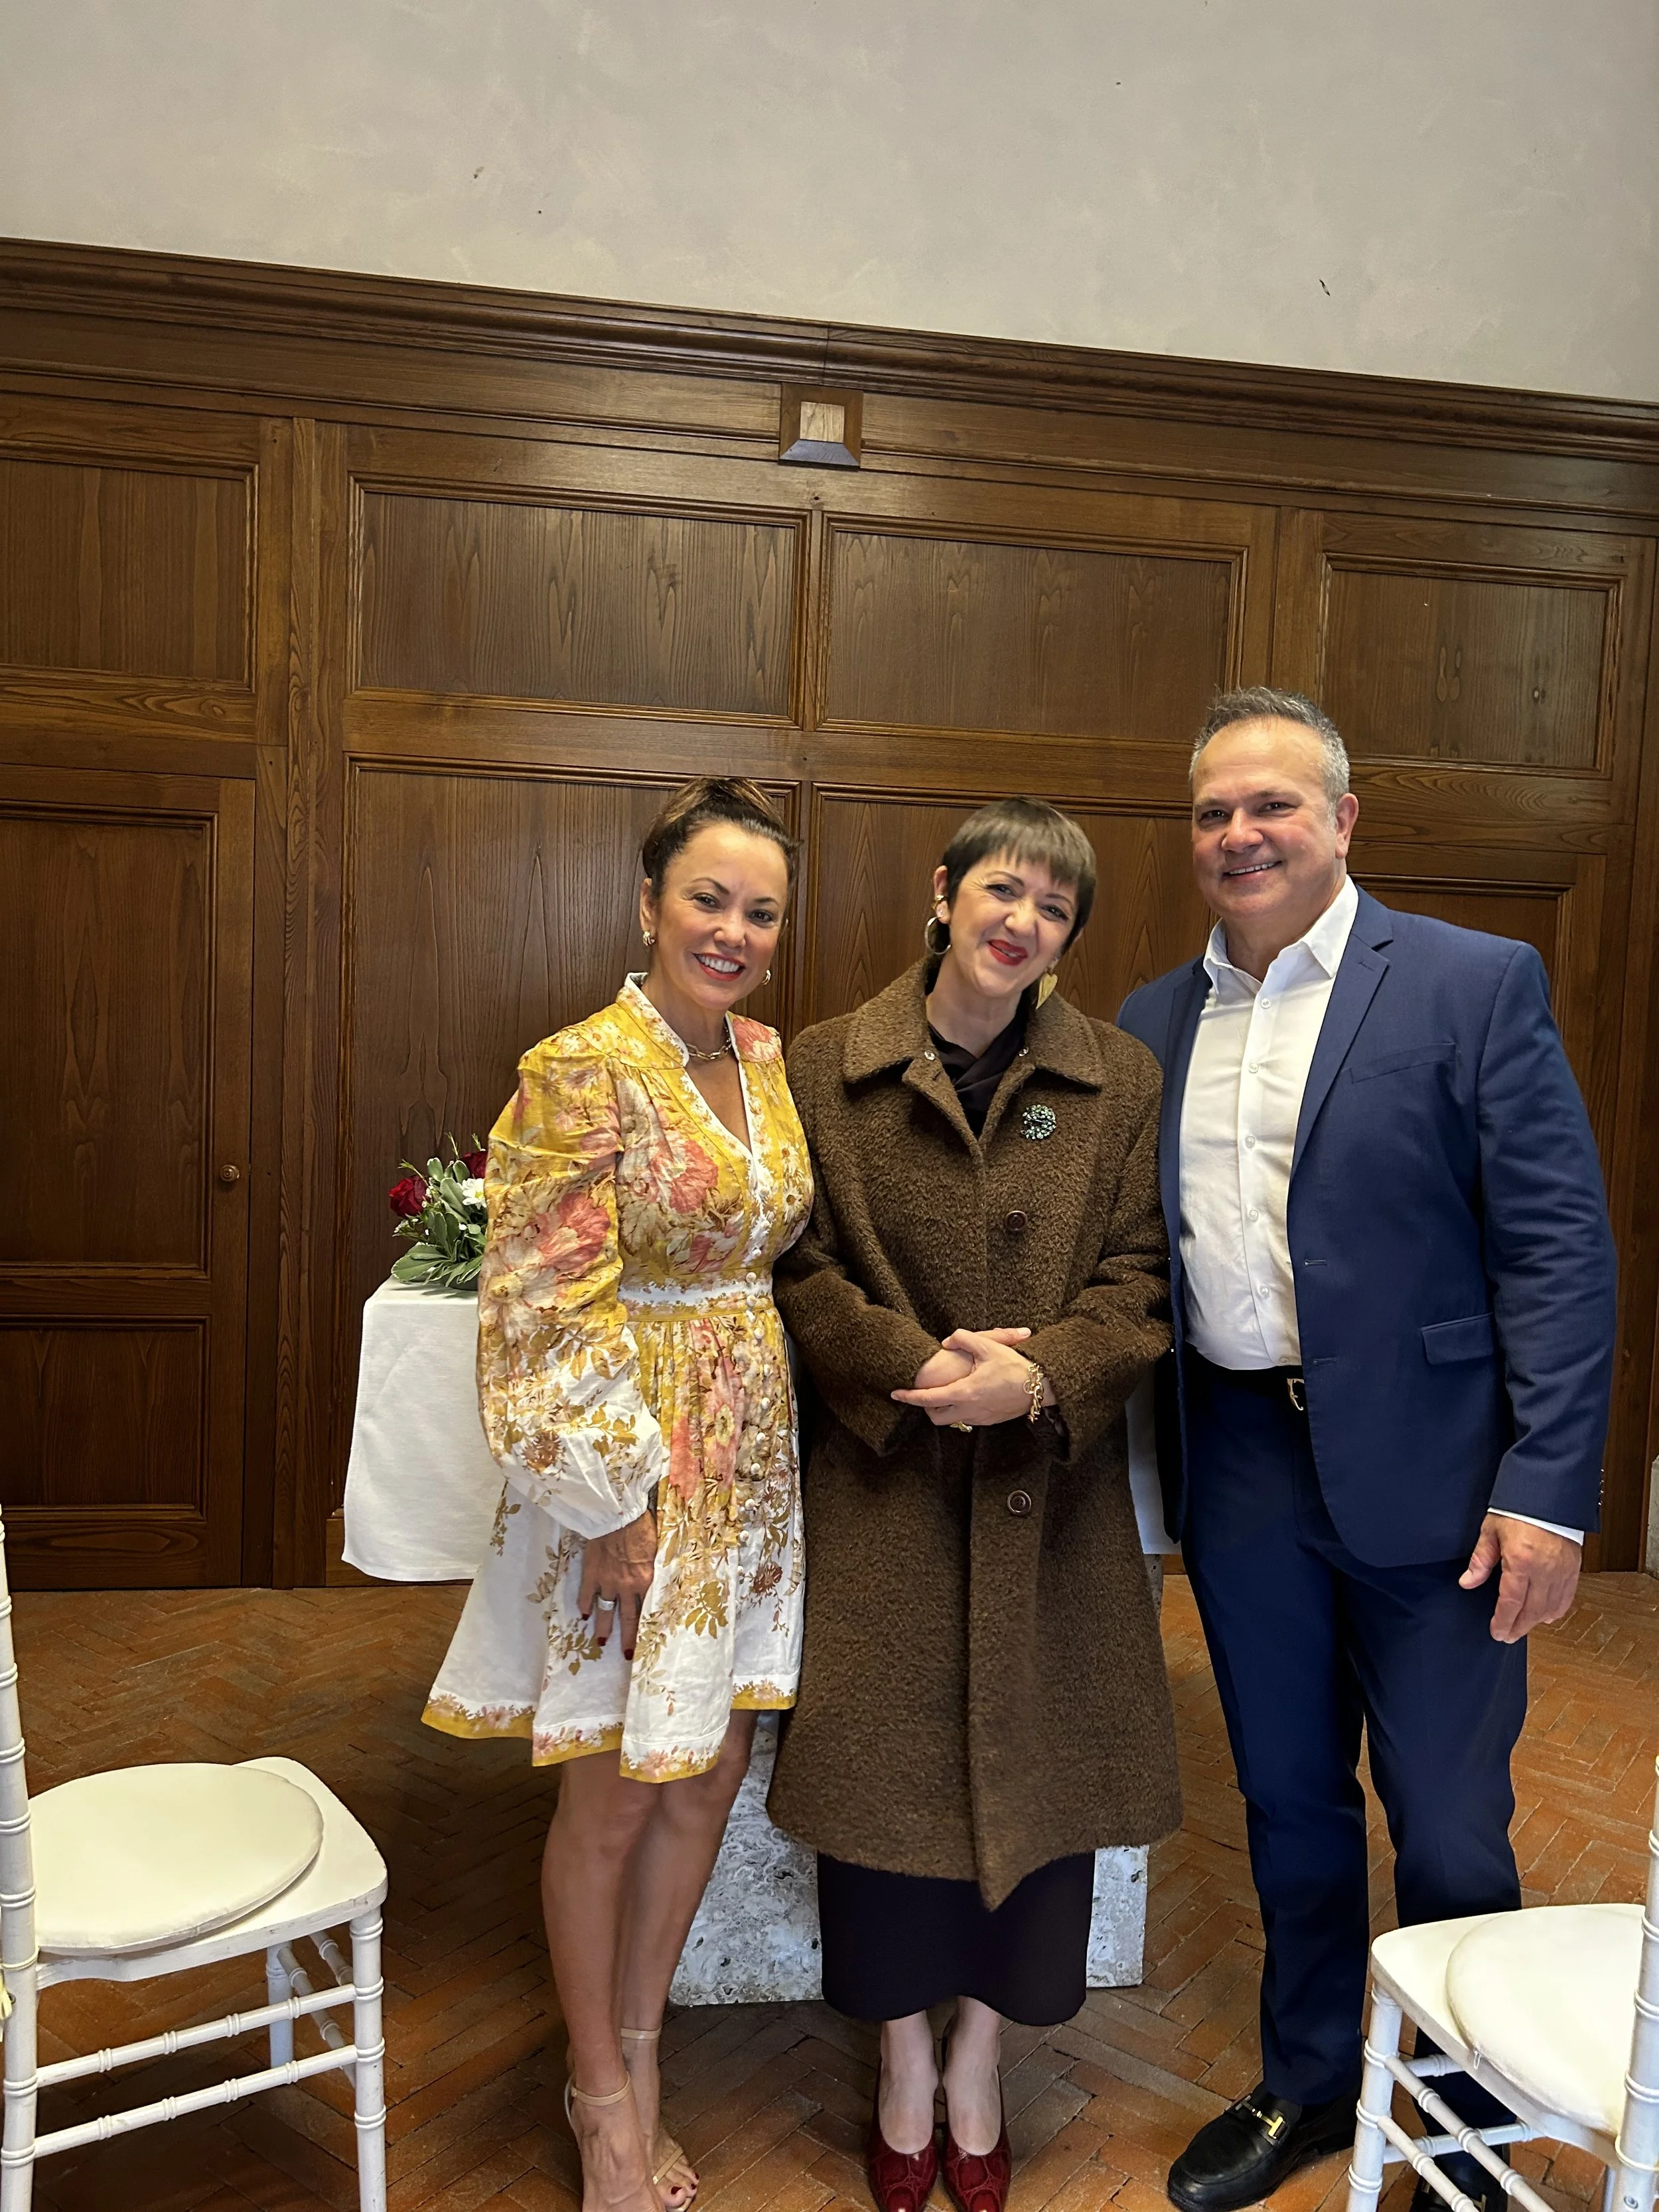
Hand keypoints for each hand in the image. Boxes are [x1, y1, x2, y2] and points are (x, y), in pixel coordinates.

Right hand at [578, 1508, 658, 1657]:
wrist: (619, 1515)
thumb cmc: (642, 1527)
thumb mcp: (657, 1550)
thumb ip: (655, 1569)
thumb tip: (658, 1579)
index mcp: (646, 1581)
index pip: (647, 1610)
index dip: (646, 1627)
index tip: (647, 1641)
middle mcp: (627, 1587)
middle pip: (627, 1617)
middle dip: (627, 1637)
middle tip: (626, 1654)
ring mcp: (607, 1582)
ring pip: (605, 1610)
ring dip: (603, 1627)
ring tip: (601, 1641)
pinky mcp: (591, 1573)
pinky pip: (586, 1594)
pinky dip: (584, 1605)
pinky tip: (583, 1614)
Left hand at [892, 1327, 1050, 1427]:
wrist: (1041, 1385)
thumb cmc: (1014, 1365)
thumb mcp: (988, 1345)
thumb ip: (962, 1338)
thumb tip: (946, 1342)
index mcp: (964, 1393)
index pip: (928, 1399)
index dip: (909, 1397)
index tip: (895, 1393)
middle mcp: (969, 1410)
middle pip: (935, 1417)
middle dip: (926, 1407)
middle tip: (925, 1393)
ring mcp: (980, 1418)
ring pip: (952, 1420)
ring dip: (944, 1409)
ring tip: (945, 1392)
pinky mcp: (990, 1421)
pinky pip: (967, 1419)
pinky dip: (960, 1410)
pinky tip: (967, 1395)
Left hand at [1459, 1513, 1580, 1642]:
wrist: (1547, 1493)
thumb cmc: (1517, 1508)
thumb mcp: (1491, 1531)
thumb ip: (1480, 1560)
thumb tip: (1467, 1582)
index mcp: (1521, 1561)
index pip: (1511, 1602)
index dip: (1503, 1621)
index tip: (1496, 1632)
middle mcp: (1544, 1570)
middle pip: (1532, 1611)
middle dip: (1518, 1627)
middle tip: (1507, 1636)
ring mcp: (1562, 1571)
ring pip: (1550, 1608)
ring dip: (1535, 1621)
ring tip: (1521, 1627)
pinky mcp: (1574, 1568)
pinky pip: (1567, 1598)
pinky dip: (1556, 1610)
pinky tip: (1546, 1616)